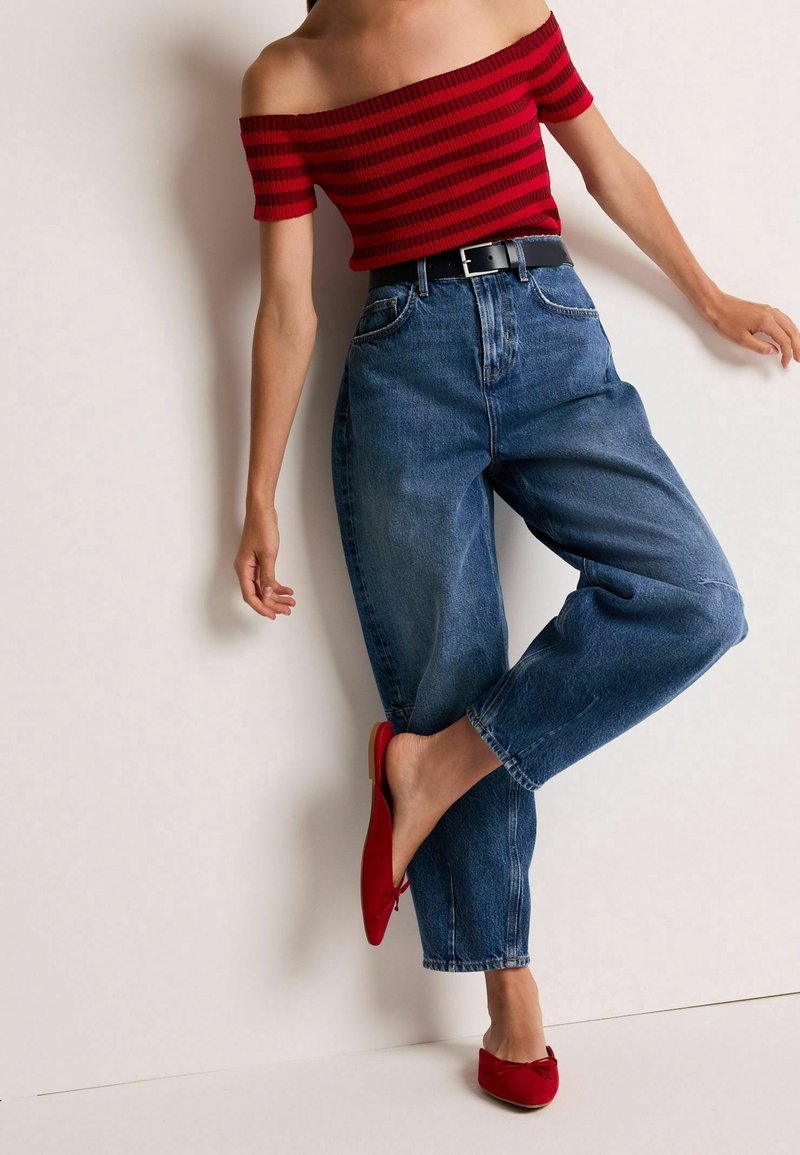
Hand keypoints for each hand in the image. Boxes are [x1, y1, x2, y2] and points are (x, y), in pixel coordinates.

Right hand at [233, 504, 295, 618]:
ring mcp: (252, 566)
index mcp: (243, 569)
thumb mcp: (268, 554)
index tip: (273, 616)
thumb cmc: (261, 528)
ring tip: (290, 603)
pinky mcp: (259, 562)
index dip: (262, 607)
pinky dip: (277, 585)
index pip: (250, 596)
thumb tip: (268, 594)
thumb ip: (268, 576)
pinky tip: (288, 590)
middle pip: (258, 594)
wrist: (262, 512)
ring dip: (276, 596)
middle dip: (272, 604)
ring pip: (264, 588)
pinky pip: (267, 579)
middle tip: (287, 611)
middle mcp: (245, 570)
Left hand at [707, 292, 799, 367]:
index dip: (787, 353)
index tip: (785, 363)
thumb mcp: (742, 340)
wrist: (717, 305)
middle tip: (799, 358)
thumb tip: (774, 351)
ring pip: (790, 324)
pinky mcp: (765, 309)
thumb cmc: (726, 321)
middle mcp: (771, 313)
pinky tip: (788, 335)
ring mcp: (769, 310)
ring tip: (796, 349)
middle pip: (791, 331)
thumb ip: (760, 347)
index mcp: (767, 321)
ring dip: (795, 337)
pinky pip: (784, 319)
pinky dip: (789, 329)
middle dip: (797, 346)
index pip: (784, 340)